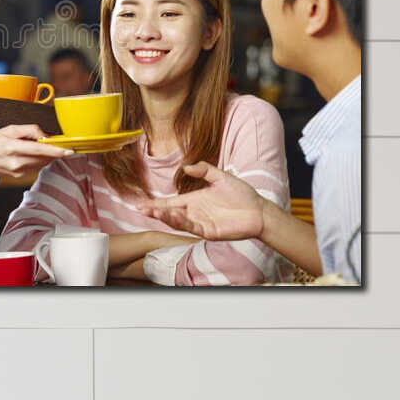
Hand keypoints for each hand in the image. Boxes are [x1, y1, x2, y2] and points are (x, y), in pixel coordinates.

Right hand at [0, 123, 74, 176]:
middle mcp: (16, 162)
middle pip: (43, 158)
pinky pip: (36, 167)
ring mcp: (18, 172)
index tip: (68, 150)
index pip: (38, 149)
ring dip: (48, 156)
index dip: (55, 150)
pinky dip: (40, 160)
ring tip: (46, 147)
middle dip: (55, 152)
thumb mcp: (10, 129)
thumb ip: (29, 130)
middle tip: (63, 145)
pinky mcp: (19, 176)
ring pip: (42, 163)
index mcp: (12, 147)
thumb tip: (45, 135)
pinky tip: (36, 154)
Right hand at [142, 162, 264, 241]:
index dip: (156, 204)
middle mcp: (195, 213)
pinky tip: (173, 217)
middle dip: (155, 212)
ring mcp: (201, 223)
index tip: (140, 204)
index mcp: (195, 200)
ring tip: (154, 213)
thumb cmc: (242, 194)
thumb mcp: (221, 177)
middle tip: (141, 209)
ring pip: (179, 222)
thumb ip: (204, 170)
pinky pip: (193, 228)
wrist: (259, 210)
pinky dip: (182, 223)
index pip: (171, 203)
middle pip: (170, 213)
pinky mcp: (209, 232)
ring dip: (166, 218)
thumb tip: (186, 167)